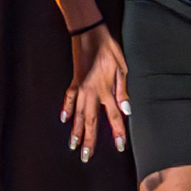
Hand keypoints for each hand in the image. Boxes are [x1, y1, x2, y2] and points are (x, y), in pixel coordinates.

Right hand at [61, 23, 127, 158]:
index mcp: (106, 90)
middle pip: (90, 121)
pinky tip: (64, 119)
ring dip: (76, 131)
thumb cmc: (109, 49)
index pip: (113, 116)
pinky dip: (66, 109)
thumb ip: (122, 90)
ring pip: (77, 114)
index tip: (119, 147)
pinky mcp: (74, 81)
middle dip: (89, 140)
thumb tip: (126, 110)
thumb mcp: (122, 67)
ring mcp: (80, 88)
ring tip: (74, 145)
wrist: (89, 34)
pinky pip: (69, 98)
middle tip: (86, 157)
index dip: (117, 132)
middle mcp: (91, 92)